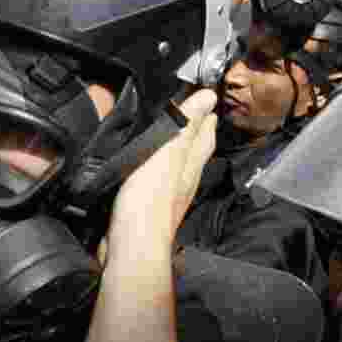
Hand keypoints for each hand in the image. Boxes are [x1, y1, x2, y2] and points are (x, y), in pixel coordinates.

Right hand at [108, 89, 217, 247]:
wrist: (131, 245)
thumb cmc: (151, 198)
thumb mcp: (169, 153)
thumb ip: (185, 126)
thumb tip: (210, 96)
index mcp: (190, 167)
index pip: (204, 137)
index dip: (206, 119)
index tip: (208, 102)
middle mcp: (183, 183)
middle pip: (193, 155)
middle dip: (194, 136)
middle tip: (192, 118)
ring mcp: (165, 200)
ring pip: (176, 170)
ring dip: (175, 155)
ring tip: (169, 141)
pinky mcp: (146, 212)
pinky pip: (154, 184)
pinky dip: (154, 172)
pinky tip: (144, 172)